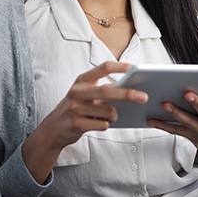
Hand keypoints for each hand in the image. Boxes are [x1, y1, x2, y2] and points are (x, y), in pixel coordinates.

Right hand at [22, 61, 147, 183]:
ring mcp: (75, 107)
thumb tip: (129, 89)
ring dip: (115, 116)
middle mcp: (77, 91)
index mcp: (82, 80)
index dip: (121, 67)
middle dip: (128, 94)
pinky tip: (98, 124)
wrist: (53, 129)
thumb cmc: (76, 108)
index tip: (135, 68)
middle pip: (108, 90)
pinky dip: (106, 125)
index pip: (104, 67)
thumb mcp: (85, 94)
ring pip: (108, 111)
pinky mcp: (76, 123)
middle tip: (144, 97)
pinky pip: (103, 125)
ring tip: (110, 117)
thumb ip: (102, 90)